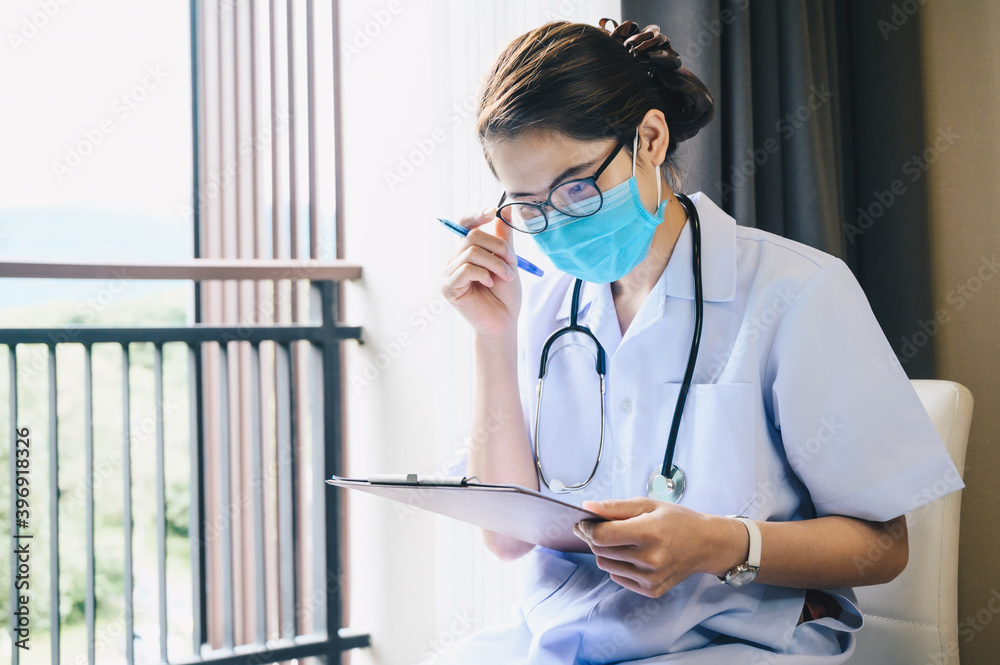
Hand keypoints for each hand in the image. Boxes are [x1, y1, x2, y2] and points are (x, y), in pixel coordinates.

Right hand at [441, 208, 521, 338]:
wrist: (503, 322)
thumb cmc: (505, 295)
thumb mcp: (508, 262)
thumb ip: (503, 238)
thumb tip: (504, 211)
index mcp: (467, 252)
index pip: (464, 225)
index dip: (476, 215)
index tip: (493, 211)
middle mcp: (454, 260)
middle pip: (472, 235)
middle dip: (497, 247)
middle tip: (512, 264)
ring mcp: (448, 274)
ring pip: (471, 252)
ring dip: (495, 263)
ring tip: (506, 277)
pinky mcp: (448, 287)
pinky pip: (466, 269)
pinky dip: (483, 274)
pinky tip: (490, 284)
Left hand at [573, 498, 742, 597]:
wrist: (707, 544)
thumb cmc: (677, 520)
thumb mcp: (648, 504)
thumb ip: (615, 507)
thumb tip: (587, 508)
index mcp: (649, 533)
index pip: (602, 536)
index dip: (587, 528)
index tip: (583, 522)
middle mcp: (650, 559)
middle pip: (600, 551)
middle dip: (593, 538)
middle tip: (596, 527)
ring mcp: (651, 578)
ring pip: (606, 565)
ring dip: (604, 552)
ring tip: (618, 540)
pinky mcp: (652, 591)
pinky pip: (618, 578)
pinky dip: (618, 565)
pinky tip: (631, 555)